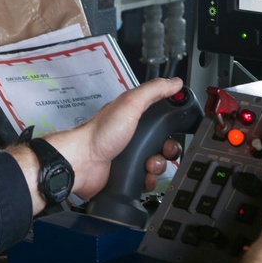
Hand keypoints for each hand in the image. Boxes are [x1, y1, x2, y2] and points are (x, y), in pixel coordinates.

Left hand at [9, 78, 184, 213]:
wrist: (82, 163)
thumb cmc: (99, 133)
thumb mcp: (129, 104)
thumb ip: (153, 91)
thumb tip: (174, 83)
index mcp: (134, 117)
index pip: (163, 117)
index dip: (173, 122)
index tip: (178, 126)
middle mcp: (133, 136)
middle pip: (165, 143)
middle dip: (169, 148)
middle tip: (164, 149)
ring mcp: (131, 157)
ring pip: (159, 163)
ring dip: (159, 165)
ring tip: (148, 163)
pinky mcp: (128, 175)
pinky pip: (148, 180)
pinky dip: (149, 179)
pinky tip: (142, 175)